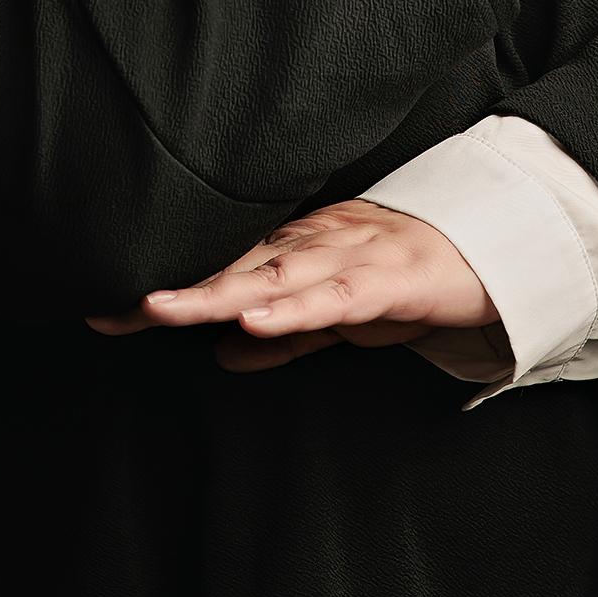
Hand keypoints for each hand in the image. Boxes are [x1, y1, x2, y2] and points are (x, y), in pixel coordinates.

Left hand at [83, 198, 498, 374]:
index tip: (103, 311)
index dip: (165, 295)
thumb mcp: (337, 315)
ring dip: (217, 292)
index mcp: (297, 250)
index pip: (219, 273)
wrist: (494, 245)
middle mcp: (314, 243)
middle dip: (174, 291)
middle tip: (113, 308)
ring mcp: (350, 255)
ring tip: (164, 309)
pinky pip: (336, 294)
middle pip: (232, 269)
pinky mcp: (390, 278)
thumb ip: (283, 333)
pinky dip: (295, 307)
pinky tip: (255, 319)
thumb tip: (221, 353)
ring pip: (274, 275)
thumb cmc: (409, 276)